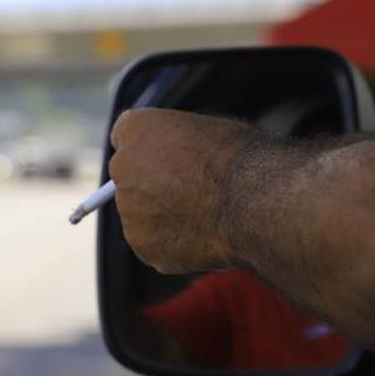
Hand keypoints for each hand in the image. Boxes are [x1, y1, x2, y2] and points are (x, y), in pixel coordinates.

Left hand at [109, 109, 254, 273]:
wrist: (252, 201)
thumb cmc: (242, 159)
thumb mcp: (211, 128)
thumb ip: (181, 140)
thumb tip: (184, 154)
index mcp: (136, 129)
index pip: (125, 136)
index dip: (151, 150)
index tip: (166, 160)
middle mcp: (122, 168)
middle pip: (132, 180)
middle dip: (154, 186)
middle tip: (193, 192)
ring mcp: (130, 212)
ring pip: (143, 217)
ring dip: (164, 217)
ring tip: (205, 215)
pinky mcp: (144, 247)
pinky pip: (158, 246)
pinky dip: (176, 245)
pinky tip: (204, 236)